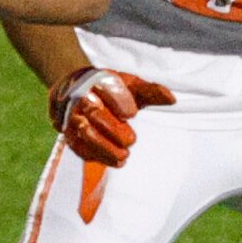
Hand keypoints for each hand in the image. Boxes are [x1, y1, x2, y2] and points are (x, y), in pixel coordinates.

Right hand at [50, 65, 173, 167]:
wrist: (74, 89)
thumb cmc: (109, 88)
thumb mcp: (130, 85)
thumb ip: (150, 91)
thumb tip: (172, 99)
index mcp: (98, 81)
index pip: (107, 88)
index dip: (119, 101)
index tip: (132, 114)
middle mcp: (82, 98)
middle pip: (95, 114)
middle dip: (113, 130)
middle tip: (131, 141)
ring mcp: (73, 117)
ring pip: (85, 134)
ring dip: (105, 149)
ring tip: (124, 157)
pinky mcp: (69, 134)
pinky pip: (79, 147)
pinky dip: (97, 156)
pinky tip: (114, 161)